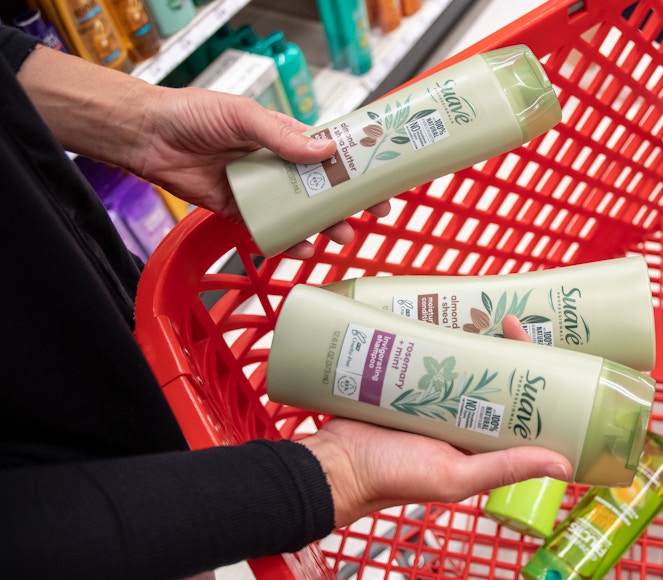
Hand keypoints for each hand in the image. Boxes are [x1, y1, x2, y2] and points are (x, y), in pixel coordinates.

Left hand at [132, 87, 390, 257]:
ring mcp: (261, 189)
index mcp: (283, 136)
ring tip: (337, 237)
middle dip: (345, 204)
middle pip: (320, 188)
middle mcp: (276, 164)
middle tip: (366, 218)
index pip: (328, 152)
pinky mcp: (240, 210)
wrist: (150, 136)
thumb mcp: (244, 116)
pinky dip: (286, 240)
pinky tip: (300, 248)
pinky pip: (269, 228)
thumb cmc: (194, 114)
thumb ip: (282, 136)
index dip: (355, 167)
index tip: (378, 181)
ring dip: (320, 226)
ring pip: (299, 212)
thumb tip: (324, 152)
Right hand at [298, 317, 571, 527]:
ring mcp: (432, 399)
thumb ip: (505, 468)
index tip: (531, 344)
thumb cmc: (394, 477)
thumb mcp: (455, 477)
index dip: (531, 374)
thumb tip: (565, 464)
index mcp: (479, 442)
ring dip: (471, 340)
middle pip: (491, 377)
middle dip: (503, 349)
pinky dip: (436, 341)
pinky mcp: (404, 384)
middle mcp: (460, 419)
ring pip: (460, 364)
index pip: (517, 403)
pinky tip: (441, 319)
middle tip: (505, 318)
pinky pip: (427, 359)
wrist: (336, 464)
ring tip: (479, 312)